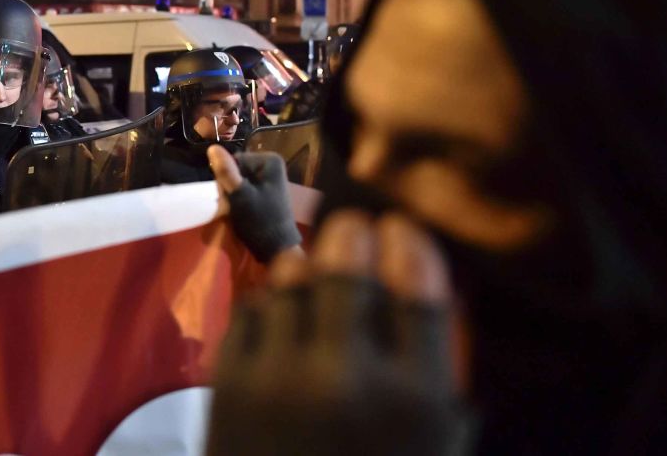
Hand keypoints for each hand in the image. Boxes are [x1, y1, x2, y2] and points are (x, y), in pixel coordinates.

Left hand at [206, 211, 468, 455]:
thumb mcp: (435, 445)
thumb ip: (438, 374)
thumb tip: (438, 285)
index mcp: (414, 401)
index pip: (417, 285)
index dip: (410, 243)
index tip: (403, 231)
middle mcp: (346, 378)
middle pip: (349, 267)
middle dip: (354, 237)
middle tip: (355, 232)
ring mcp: (277, 378)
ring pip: (293, 279)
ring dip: (309, 267)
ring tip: (317, 269)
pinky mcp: (227, 382)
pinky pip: (253, 309)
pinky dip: (271, 305)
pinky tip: (282, 317)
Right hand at [208, 146, 301, 262]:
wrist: (276, 248)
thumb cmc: (259, 220)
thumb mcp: (239, 195)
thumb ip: (226, 171)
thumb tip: (212, 147)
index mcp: (270, 161)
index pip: (234, 159)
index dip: (227, 177)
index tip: (230, 195)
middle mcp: (273, 165)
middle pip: (238, 168)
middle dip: (231, 185)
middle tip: (234, 204)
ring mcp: (271, 179)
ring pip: (240, 179)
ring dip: (234, 193)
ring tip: (238, 208)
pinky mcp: (267, 191)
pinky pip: (246, 188)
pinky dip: (241, 198)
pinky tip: (243, 210)